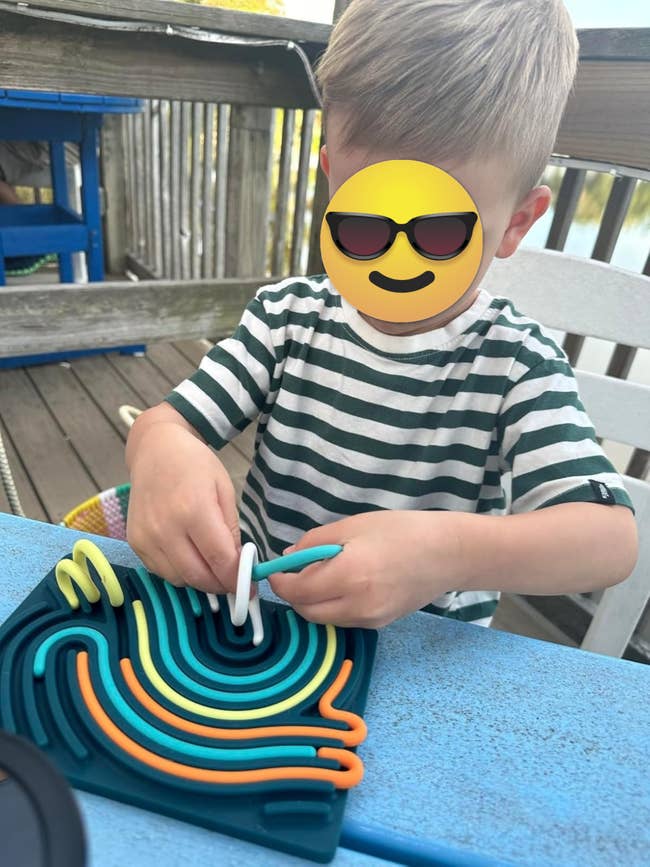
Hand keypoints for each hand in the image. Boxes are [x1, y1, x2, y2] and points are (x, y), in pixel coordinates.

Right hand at [126, 415, 240, 593]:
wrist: (155, 450)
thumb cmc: (195, 465)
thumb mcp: (224, 490)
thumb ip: (231, 530)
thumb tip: (239, 565)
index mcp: (194, 510)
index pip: (220, 559)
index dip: (237, 579)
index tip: (250, 588)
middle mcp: (166, 528)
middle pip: (198, 576)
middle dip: (221, 585)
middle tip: (234, 582)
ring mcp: (146, 537)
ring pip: (179, 579)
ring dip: (200, 580)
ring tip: (212, 567)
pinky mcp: (135, 542)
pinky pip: (161, 572)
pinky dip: (179, 572)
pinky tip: (190, 557)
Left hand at [268, 510, 462, 627]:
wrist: (447, 554)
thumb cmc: (400, 531)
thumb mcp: (352, 526)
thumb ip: (314, 543)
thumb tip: (287, 558)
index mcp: (348, 576)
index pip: (297, 590)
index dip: (280, 581)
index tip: (275, 570)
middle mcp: (356, 605)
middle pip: (306, 611)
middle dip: (295, 594)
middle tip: (297, 571)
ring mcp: (369, 619)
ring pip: (324, 619)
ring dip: (313, 601)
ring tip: (324, 574)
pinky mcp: (379, 625)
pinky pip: (343, 619)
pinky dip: (333, 606)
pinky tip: (345, 584)